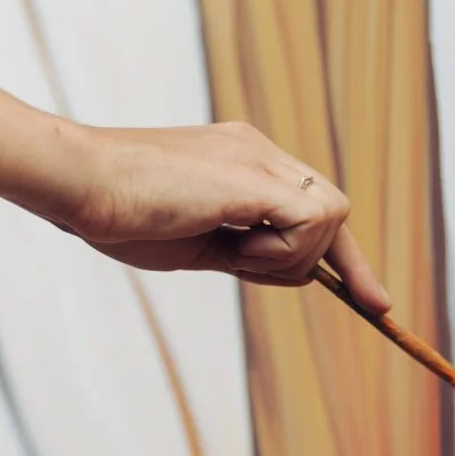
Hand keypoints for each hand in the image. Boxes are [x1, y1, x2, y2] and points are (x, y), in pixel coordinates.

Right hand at [53, 120, 389, 314]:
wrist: (78, 184)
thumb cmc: (118, 216)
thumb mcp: (193, 242)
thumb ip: (239, 249)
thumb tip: (277, 269)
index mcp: (243, 161)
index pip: (315, 209)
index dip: (346, 260)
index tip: (376, 304)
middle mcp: (259, 151)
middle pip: (334, 215)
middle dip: (312, 263)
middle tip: (239, 261)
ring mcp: (259, 157)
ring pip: (329, 219)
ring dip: (285, 257)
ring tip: (227, 247)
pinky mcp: (254, 176)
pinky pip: (312, 223)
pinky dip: (282, 252)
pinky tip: (235, 245)